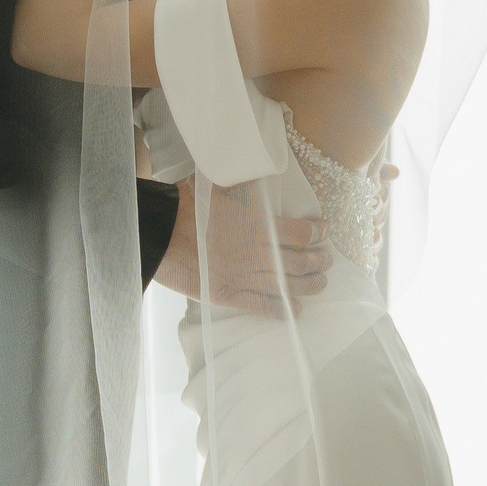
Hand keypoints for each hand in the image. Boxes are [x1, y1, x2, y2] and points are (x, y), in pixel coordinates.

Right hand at [154, 175, 330, 318]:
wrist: (159, 235)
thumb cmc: (186, 208)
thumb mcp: (218, 188)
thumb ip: (244, 187)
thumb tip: (260, 175)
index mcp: (258, 225)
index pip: (302, 233)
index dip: (318, 233)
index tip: (324, 231)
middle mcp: (257, 253)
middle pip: (301, 262)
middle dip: (320, 262)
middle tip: (327, 261)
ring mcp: (244, 277)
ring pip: (288, 287)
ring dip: (309, 286)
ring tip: (320, 284)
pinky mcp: (229, 295)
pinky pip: (262, 307)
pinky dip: (282, 310)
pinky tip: (295, 310)